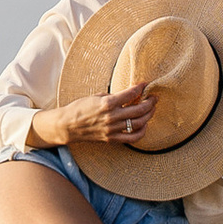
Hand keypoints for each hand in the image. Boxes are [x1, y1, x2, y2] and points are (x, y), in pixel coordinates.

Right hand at [39, 83, 155, 147]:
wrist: (68, 125)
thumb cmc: (80, 108)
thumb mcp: (97, 96)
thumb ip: (114, 96)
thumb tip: (129, 95)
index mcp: (107, 103)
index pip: (131, 93)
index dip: (141, 87)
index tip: (146, 84)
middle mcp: (112, 116)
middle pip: (139, 109)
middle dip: (150, 102)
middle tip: (154, 97)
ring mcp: (113, 129)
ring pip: (139, 123)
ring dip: (149, 115)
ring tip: (151, 109)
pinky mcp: (112, 139)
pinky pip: (132, 138)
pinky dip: (142, 131)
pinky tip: (144, 125)